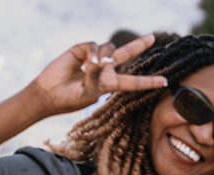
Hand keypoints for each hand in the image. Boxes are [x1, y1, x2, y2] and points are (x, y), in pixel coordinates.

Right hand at [28, 34, 167, 116]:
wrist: (48, 94)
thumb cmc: (70, 99)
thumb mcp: (88, 94)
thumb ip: (97, 79)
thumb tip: (100, 62)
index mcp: (110, 84)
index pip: (133, 81)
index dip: (148, 82)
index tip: (165, 82)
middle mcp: (105, 69)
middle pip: (126, 54)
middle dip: (139, 45)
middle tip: (152, 38)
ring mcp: (94, 58)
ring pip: (109, 49)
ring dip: (104, 58)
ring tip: (91, 69)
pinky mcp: (81, 50)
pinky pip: (94, 46)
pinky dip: (93, 54)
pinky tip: (86, 64)